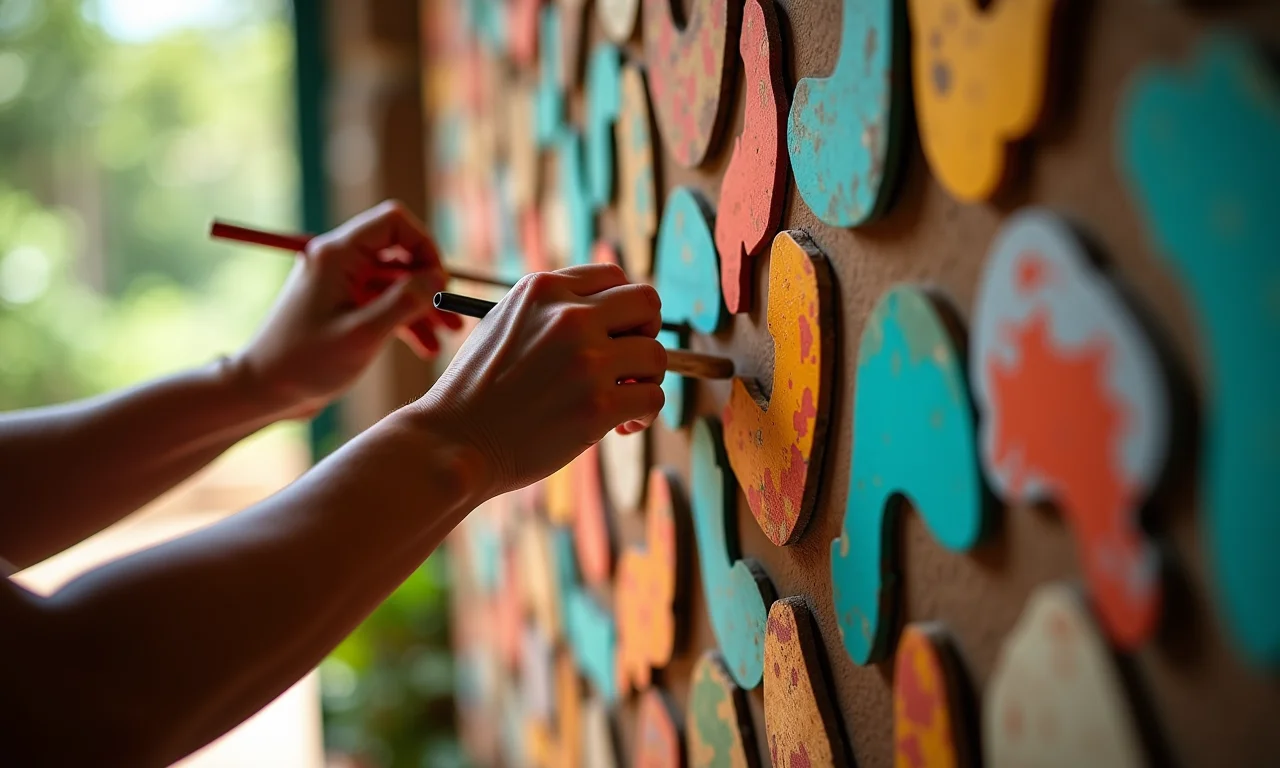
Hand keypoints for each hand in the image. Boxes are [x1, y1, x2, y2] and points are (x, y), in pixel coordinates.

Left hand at [234, 201, 462, 417]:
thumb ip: (405, 302)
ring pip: (396, 281)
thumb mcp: (363, 334)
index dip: (424, 246)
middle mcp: (340, 260)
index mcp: (338, 255)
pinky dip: (406, 319)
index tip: (439, 282)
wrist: (265, 390)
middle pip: (399, 253)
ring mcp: (341, 283)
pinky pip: (383, 301)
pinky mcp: (343, 305)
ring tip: (451, 333)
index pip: (394, 223)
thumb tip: (439, 278)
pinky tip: (427, 346)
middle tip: (451, 312)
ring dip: (423, 305)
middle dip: (429, 282)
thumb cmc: (306, 362)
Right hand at [416, 264, 665, 498]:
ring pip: (656, 355)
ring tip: (622, 401)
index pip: (614, 276)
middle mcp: (569, 316)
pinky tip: (620, 427)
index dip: (623, 308)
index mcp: (543, 290)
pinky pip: (652, 398)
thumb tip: (604, 314)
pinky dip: (644, 415)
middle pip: (647, 304)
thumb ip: (548, 311)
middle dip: (646, 333)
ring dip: (646, 380)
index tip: (617, 334)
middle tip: (629, 363)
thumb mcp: (502, 325)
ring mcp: (586, 360)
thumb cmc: (474, 392)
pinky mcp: (598, 406)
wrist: (453, 443)